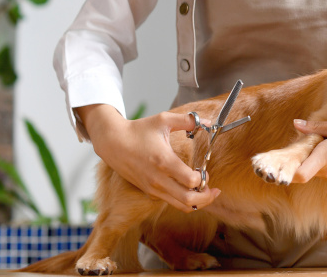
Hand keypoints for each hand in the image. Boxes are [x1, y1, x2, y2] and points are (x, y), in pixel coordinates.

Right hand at [76, 104, 220, 212]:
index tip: (205, 170)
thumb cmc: (138, 130)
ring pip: (180, 206)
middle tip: (213, 190)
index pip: (190, 181)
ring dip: (197, 202)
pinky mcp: (149, 191)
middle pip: (188, 200)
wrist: (113, 142)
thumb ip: (187, 120)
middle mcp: (158, 179)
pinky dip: (183, 201)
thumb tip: (208, 121)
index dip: (203, 178)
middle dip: (206, 198)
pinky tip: (189, 190)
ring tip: (206, 193)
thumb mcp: (163, 120)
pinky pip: (170, 202)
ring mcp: (153, 188)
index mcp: (164, 161)